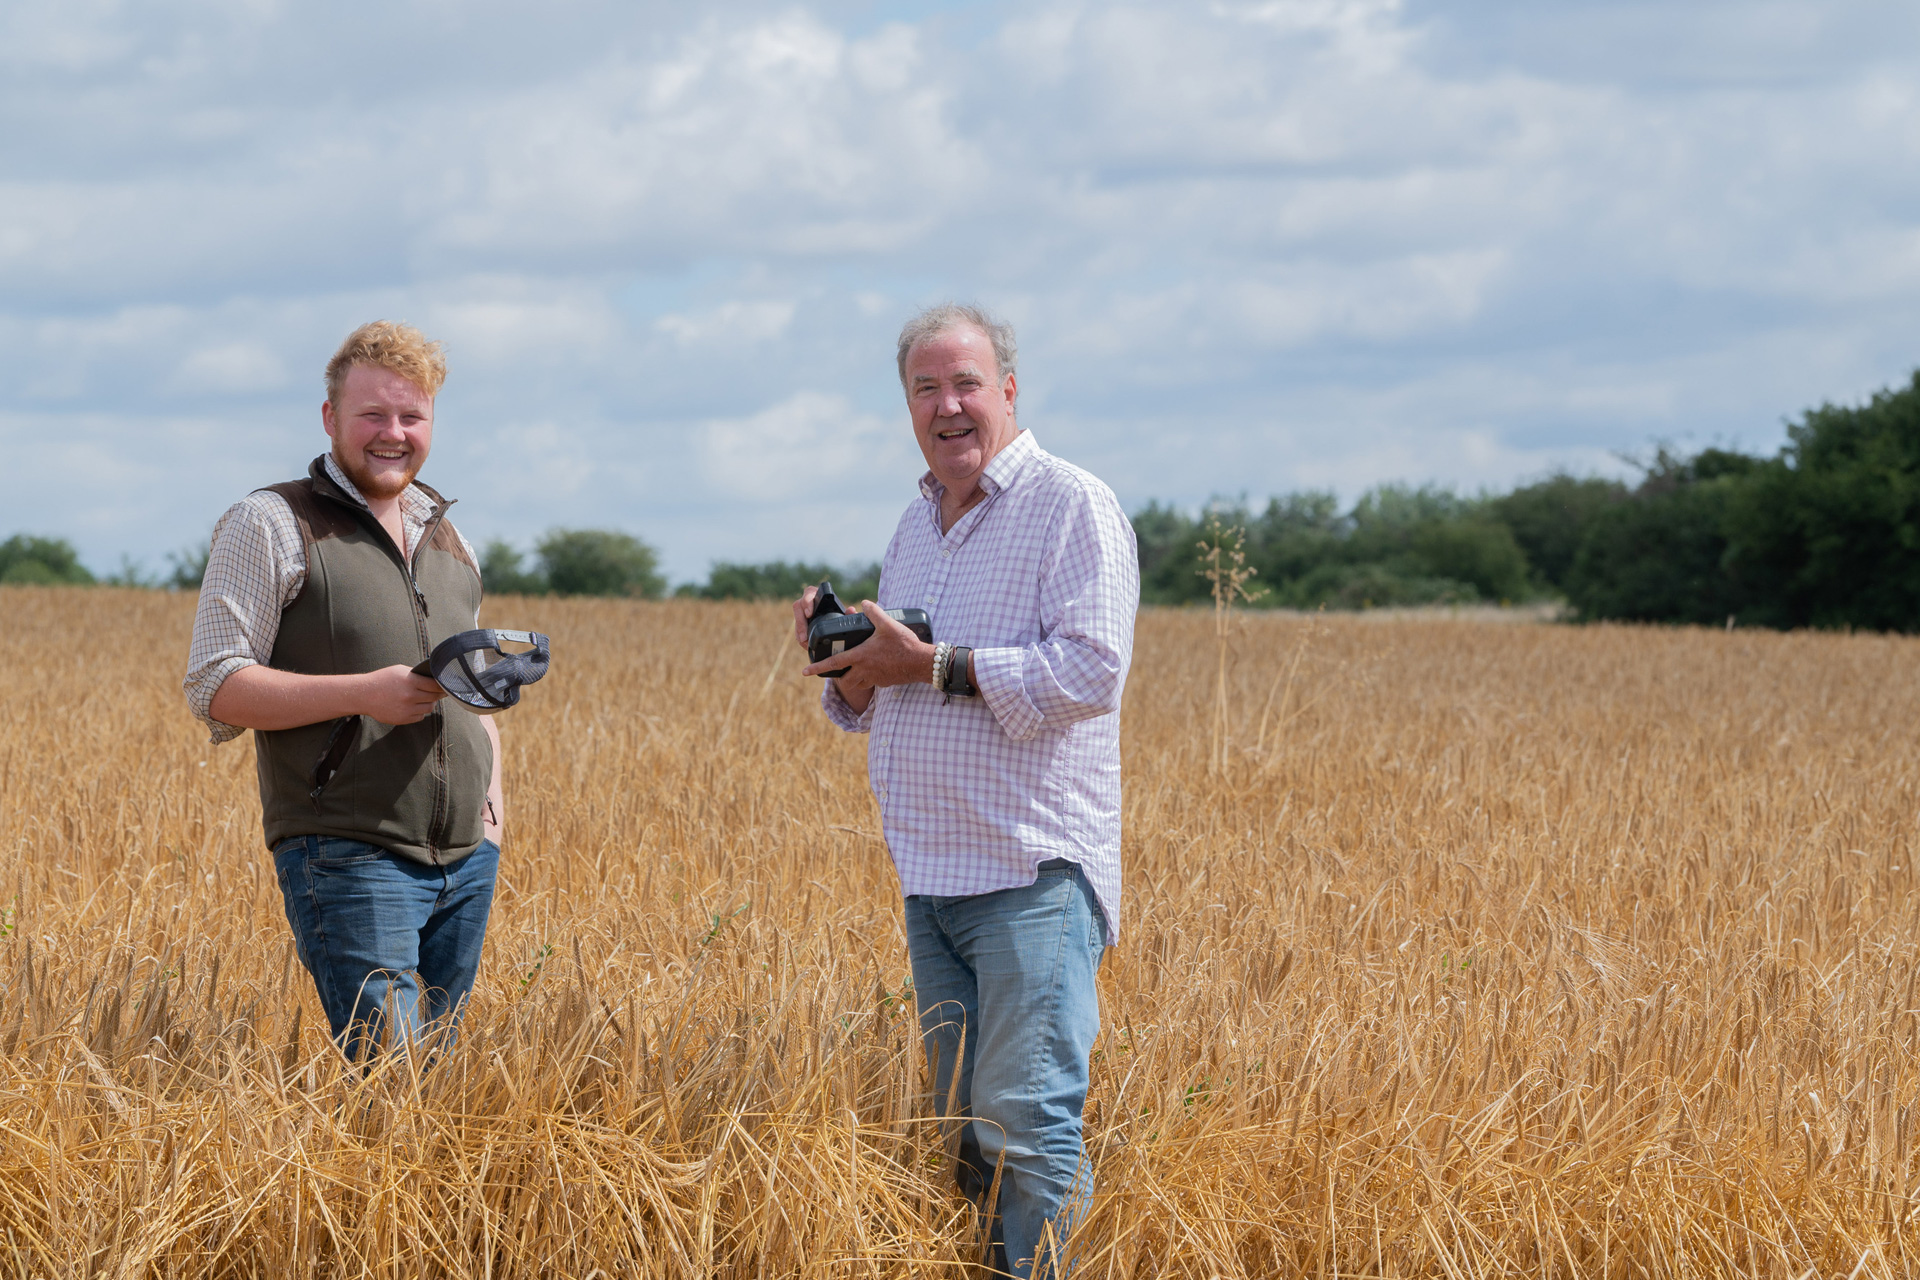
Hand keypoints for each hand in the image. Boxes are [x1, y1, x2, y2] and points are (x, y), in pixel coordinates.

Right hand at [359, 664, 445, 724]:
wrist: (363, 695)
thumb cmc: (382, 680)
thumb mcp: (399, 671)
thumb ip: (416, 674)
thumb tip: (433, 677)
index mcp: (410, 681)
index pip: (435, 685)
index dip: (443, 685)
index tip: (447, 685)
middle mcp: (409, 696)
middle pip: (434, 697)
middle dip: (439, 694)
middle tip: (441, 692)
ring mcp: (406, 709)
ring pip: (429, 708)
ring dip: (430, 703)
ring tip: (427, 699)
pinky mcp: (403, 719)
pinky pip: (420, 716)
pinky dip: (420, 711)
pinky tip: (416, 706)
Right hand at [792, 583, 861, 649]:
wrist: (831, 618)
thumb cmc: (837, 612)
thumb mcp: (842, 612)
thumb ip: (848, 612)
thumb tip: (851, 610)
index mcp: (816, 594)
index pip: (809, 594)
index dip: (808, 603)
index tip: (809, 614)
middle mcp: (806, 600)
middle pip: (798, 607)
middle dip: (801, 622)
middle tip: (804, 636)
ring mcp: (801, 611)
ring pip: (796, 618)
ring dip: (799, 631)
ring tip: (805, 642)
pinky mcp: (799, 621)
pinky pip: (796, 627)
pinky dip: (800, 636)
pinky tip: (805, 643)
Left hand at [802, 600, 934, 691]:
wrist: (921, 663)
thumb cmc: (904, 644)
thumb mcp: (888, 624)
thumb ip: (874, 612)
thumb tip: (865, 603)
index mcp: (860, 656)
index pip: (833, 663)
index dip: (817, 667)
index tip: (804, 671)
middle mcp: (864, 670)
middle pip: (843, 679)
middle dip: (838, 676)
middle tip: (837, 669)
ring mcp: (874, 678)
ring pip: (856, 683)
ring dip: (852, 678)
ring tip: (855, 669)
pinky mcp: (883, 682)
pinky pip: (870, 683)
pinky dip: (867, 678)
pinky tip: (874, 668)